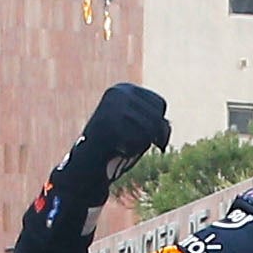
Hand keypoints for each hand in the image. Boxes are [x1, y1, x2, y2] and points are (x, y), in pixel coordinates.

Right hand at [30, 83, 170, 236]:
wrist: (86, 164)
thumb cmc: (116, 147)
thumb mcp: (138, 130)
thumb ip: (155, 123)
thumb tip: (166, 126)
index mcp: (124, 89)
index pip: (159, 104)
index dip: (161, 125)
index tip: (154, 140)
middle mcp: (119, 92)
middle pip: (156, 116)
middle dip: (155, 136)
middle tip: (139, 146)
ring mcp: (112, 106)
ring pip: (149, 128)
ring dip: (141, 144)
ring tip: (124, 146)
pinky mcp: (109, 122)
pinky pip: (138, 140)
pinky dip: (131, 150)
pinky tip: (116, 149)